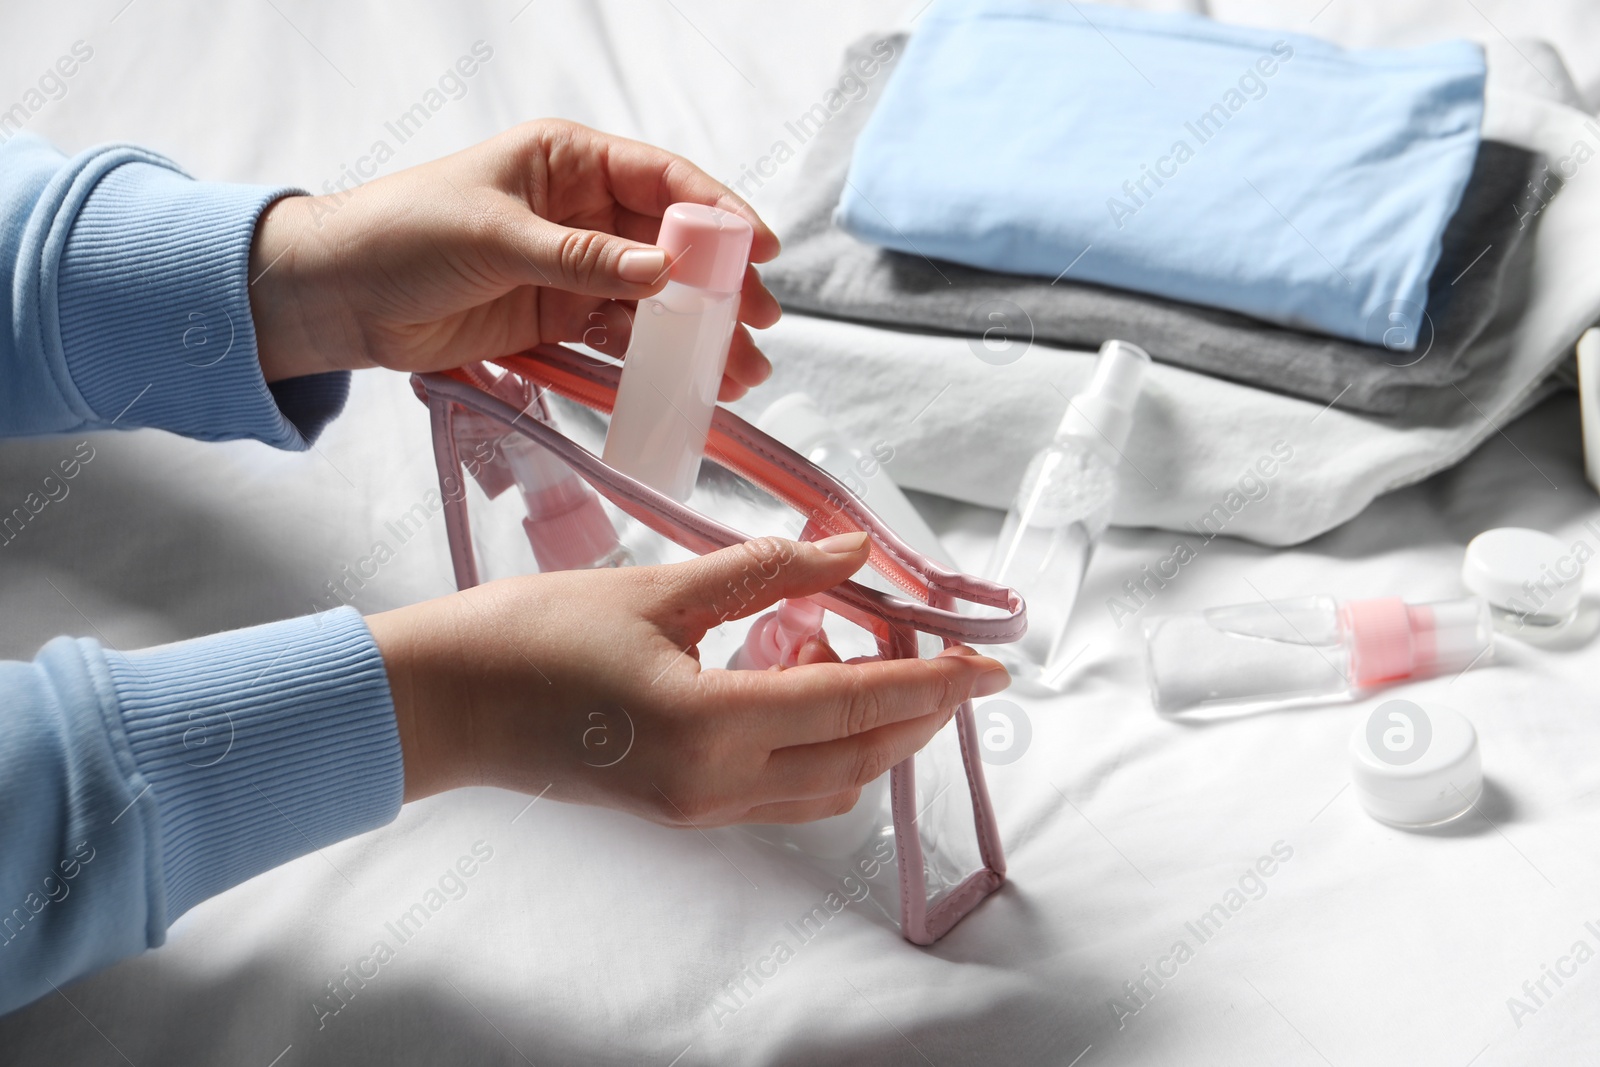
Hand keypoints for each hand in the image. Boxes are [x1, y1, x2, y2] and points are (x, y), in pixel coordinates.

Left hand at [248, 119, 781, 399]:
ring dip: (696, 331)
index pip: (660, 178)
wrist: (337, 297)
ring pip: (653, 297)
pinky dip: (654, 358)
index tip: (760, 250)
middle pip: (670, 242)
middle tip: (762, 323)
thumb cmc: (402, 236)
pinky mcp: (556, 316)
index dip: (717, 211)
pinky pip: (620, 335)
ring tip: (740, 370)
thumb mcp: (496, 237)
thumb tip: (664, 270)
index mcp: (565, 161)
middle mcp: (578, 208)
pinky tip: (688, 381)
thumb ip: (582, 257)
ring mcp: (572, 266)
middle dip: (719, 283)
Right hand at [366, 533, 1010, 824]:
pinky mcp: (681, 807)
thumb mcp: (658, 589)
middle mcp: (716, 784)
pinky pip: (782, 790)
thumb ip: (766, 571)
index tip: (989, 665)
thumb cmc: (530, 637)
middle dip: (916, 711)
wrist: (443, 703)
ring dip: (865, 730)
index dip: (934, 684)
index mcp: (712, 725)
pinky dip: (817, 745)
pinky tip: (798, 680)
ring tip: (848, 651)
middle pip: (858, 758)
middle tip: (933, 652)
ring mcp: (698, 806)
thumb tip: (850, 551)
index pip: (858, 705)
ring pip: (826, 784)